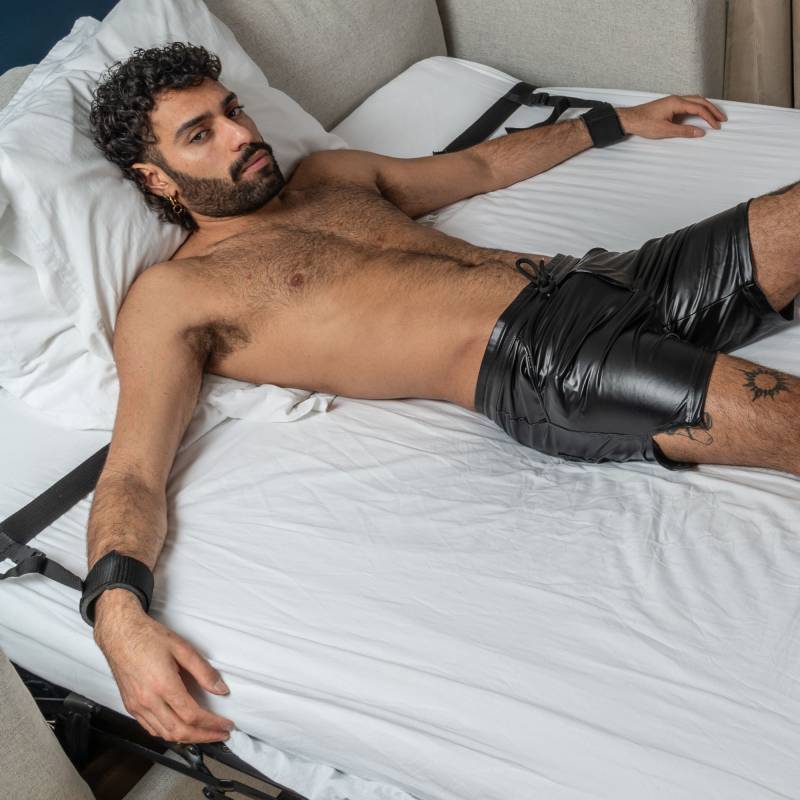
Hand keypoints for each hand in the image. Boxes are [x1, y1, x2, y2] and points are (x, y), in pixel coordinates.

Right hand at [94, 589, 234, 743]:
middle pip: (179, 732)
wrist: (120, 634)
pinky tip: (180, 728)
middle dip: (204, 736)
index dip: (212, 724)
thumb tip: (220, 689)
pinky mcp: (130, 706)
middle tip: (220, 734)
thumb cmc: (148, 637)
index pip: (192, 716)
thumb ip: (203, 671)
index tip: (225, 725)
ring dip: (187, 739)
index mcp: (163, 685)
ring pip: (164, 734)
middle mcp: (148, 700)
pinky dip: (168, 734)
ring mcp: (137, 706)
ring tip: (204, 734)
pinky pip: (151, 729)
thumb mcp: (182, 648)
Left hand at [616, 94, 726, 138]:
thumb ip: (684, 131)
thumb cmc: (644, 124)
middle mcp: (676, 99)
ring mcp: (673, 101)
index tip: (717, 126)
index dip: (710, 117)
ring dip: (706, 108)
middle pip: (700, 101)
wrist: (629, 120)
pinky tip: (699, 114)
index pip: (699, 108)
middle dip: (713, 110)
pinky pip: (688, 104)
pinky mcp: (669, 105)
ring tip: (714, 116)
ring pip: (695, 101)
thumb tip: (700, 132)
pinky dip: (697, 108)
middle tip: (722, 119)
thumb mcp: (665, 130)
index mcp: (677, 103)